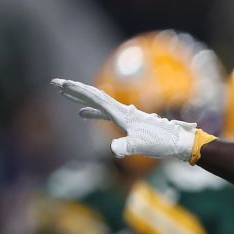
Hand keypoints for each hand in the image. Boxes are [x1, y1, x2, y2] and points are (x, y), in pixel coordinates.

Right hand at [50, 78, 198, 160]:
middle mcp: (122, 110)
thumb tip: (113, 150)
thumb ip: (125, 147)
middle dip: (74, 89)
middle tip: (55, 82)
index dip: (77, 90)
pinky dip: (92, 112)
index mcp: (121, 113)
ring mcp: (125, 115)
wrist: (179, 142)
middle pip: (93, 95)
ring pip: (98, 103)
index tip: (60, 83)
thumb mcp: (140, 146)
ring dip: (81, 98)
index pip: (94, 97)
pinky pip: (104, 113)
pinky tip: (84, 114)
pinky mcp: (128, 123)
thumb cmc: (161, 143)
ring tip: (65, 94)